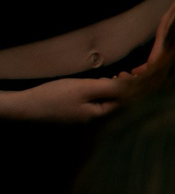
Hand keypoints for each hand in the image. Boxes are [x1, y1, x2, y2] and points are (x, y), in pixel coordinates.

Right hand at [0, 71, 131, 123]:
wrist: (25, 107)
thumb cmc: (54, 96)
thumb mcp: (84, 88)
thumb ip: (108, 88)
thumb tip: (130, 87)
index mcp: (98, 116)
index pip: (123, 103)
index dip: (129, 88)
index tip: (127, 73)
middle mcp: (92, 120)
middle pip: (113, 104)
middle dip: (120, 89)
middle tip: (120, 74)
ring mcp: (81, 119)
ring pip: (102, 103)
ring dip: (108, 90)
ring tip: (109, 77)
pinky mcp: (71, 115)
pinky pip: (90, 104)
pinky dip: (95, 93)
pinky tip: (92, 85)